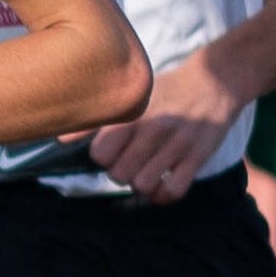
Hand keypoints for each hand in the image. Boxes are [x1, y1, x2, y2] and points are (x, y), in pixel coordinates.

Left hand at [88, 41, 240, 200]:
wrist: (216, 81)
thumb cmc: (167, 92)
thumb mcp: (133, 99)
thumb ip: (98, 120)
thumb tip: (60, 139)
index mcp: (133, 115)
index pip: (100, 153)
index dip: (102, 157)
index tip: (111, 151)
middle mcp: (154, 129)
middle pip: (118, 174)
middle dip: (120, 173)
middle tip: (130, 163)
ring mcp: (177, 145)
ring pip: (143, 185)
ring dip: (141, 184)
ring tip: (146, 172)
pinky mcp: (199, 157)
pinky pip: (174, 191)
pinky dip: (164, 195)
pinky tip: (163, 184)